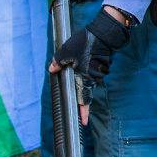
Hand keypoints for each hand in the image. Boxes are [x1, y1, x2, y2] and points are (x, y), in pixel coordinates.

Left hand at [50, 7, 134, 123]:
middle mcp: (92, 78)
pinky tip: (80, 66)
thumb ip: (58, 62)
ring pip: (88, 83)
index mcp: (83, 78)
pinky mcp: (100, 66)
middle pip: (86, 94)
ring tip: (74, 78)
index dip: (82, 112)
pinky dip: (85, 74)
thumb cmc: (86, 43)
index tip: (82, 123)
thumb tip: (52, 69)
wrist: (104, 33)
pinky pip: (92, 74)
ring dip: (82, 84)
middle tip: (79, 113)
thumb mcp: (66, 52)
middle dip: (82, 104)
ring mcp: (97, 73)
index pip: (83, 100)